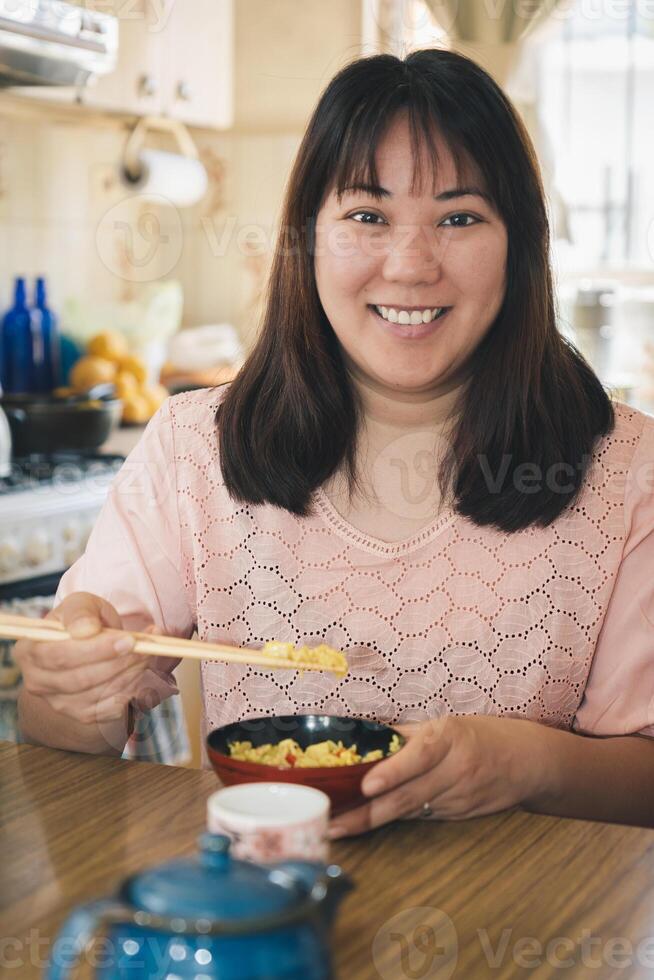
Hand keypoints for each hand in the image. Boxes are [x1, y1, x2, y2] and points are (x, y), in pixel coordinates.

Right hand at [14, 591, 178, 726]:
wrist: (88, 646)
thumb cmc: (83, 621)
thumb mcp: (81, 605)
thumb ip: (81, 612)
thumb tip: (85, 629)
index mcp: (30, 650)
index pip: (60, 655)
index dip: (96, 650)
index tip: (129, 639)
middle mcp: (38, 681)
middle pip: (80, 679)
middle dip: (118, 663)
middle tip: (145, 647)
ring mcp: (58, 702)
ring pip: (97, 695)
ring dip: (129, 675)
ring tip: (148, 654)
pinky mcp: (81, 715)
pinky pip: (109, 709)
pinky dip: (131, 690)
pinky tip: (141, 672)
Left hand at [328, 714, 552, 837]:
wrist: (528, 762)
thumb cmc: (480, 735)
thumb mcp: (445, 724)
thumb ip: (406, 735)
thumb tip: (363, 737)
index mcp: (449, 738)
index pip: (418, 757)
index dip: (392, 773)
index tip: (367, 786)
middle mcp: (454, 770)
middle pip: (407, 796)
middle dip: (366, 814)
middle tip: (334, 825)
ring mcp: (458, 798)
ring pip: (409, 811)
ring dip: (373, 821)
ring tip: (338, 828)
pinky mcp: (460, 816)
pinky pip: (421, 816)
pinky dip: (395, 818)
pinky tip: (368, 822)